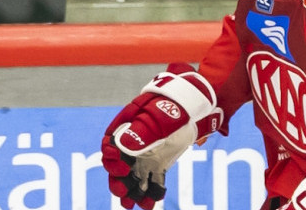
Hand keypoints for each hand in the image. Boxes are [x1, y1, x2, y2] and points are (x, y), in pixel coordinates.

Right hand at [101, 64, 222, 208]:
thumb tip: (124, 147)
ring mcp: (145, 155)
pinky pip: (153, 180)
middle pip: (119, 167)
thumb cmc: (173, 106)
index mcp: (125, 129)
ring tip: (137, 206)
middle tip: (123, 195)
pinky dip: (153, 191)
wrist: (194, 105)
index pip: (111, 147)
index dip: (112, 161)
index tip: (123, 169)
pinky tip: (154, 201)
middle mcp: (131, 144)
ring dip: (134, 192)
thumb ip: (142, 132)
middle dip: (119, 182)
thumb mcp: (159, 117)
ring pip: (134, 177)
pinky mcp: (159, 163)